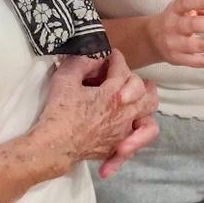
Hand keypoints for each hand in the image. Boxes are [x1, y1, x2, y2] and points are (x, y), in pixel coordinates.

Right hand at [28, 51, 158, 180]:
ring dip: (145, 111)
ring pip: (149, 122)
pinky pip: (133, 147)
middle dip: (138, 81)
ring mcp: (123, 133)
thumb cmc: (59, 113)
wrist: (54, 147)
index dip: (116, 58)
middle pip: (146, 94)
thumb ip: (81, 63)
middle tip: (128, 78)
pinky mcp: (115, 148)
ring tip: (138, 104)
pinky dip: (132, 143)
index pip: (122, 70)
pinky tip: (124, 144)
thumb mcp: (66, 79)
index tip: (111, 55)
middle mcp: (124, 113)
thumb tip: (92, 58)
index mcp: (114, 94)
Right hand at [148, 0, 203, 68]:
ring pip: (203, 46)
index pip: (186, 3)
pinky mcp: (181, 60)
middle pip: (196, 26)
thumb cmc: (172, 21)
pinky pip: (203, 62)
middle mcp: (173, 27)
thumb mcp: (180, 9)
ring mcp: (176, 46)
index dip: (202, 3)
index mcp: (174, 11)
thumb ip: (199, 9)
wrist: (151, 40)